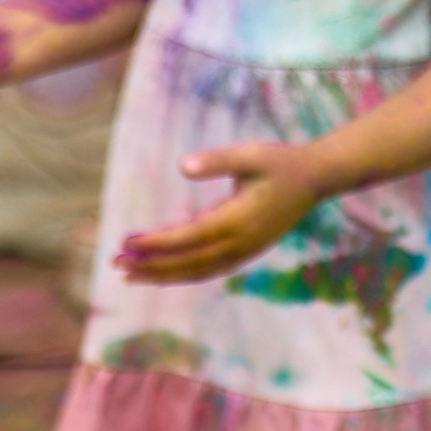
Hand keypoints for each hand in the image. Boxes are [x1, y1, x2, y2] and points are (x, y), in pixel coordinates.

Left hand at [116, 140, 328, 282]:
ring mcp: (244, 251)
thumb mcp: (251, 154)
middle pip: (187, 262)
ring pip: (197, 271)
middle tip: (115, 263)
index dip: (154, 243)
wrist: (316, 179)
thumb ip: (217, 160)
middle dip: (149, 265)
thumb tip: (182, 166)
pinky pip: (209, 270)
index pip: (186, 238)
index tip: (126, 241)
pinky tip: (164, 271)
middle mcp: (239, 243)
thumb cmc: (281, 162)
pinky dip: (183, 273)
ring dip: (162, 275)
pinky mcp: (246, 252)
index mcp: (237, 220)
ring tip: (130, 275)